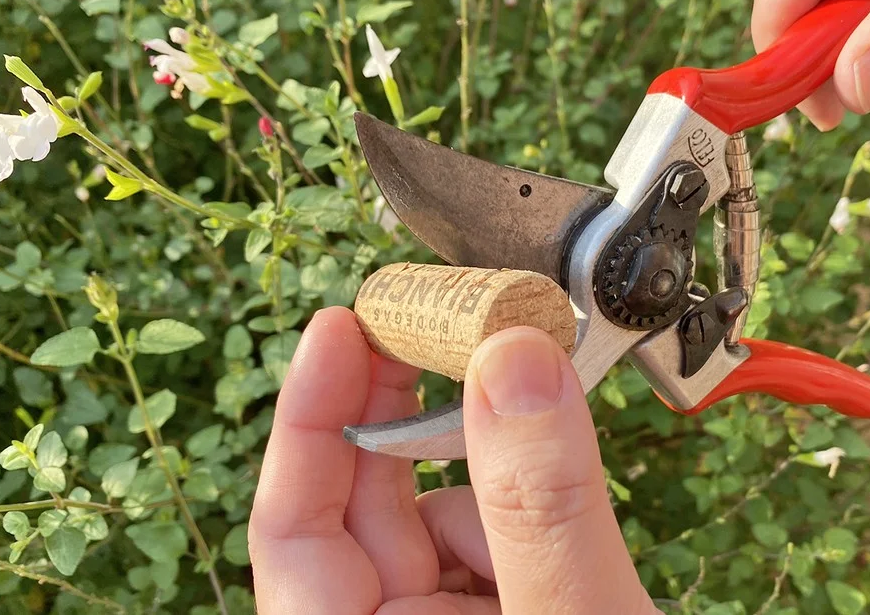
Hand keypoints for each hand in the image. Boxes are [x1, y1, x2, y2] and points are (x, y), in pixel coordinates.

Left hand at [248, 307, 655, 613]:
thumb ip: (540, 507)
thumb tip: (512, 365)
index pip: (297, 530)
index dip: (309, 419)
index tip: (340, 329)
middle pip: (371, 511)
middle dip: (415, 415)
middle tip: (446, 326)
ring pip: (448, 522)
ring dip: (498, 472)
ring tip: (552, 462)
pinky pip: (502, 543)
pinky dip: (534, 508)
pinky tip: (571, 518)